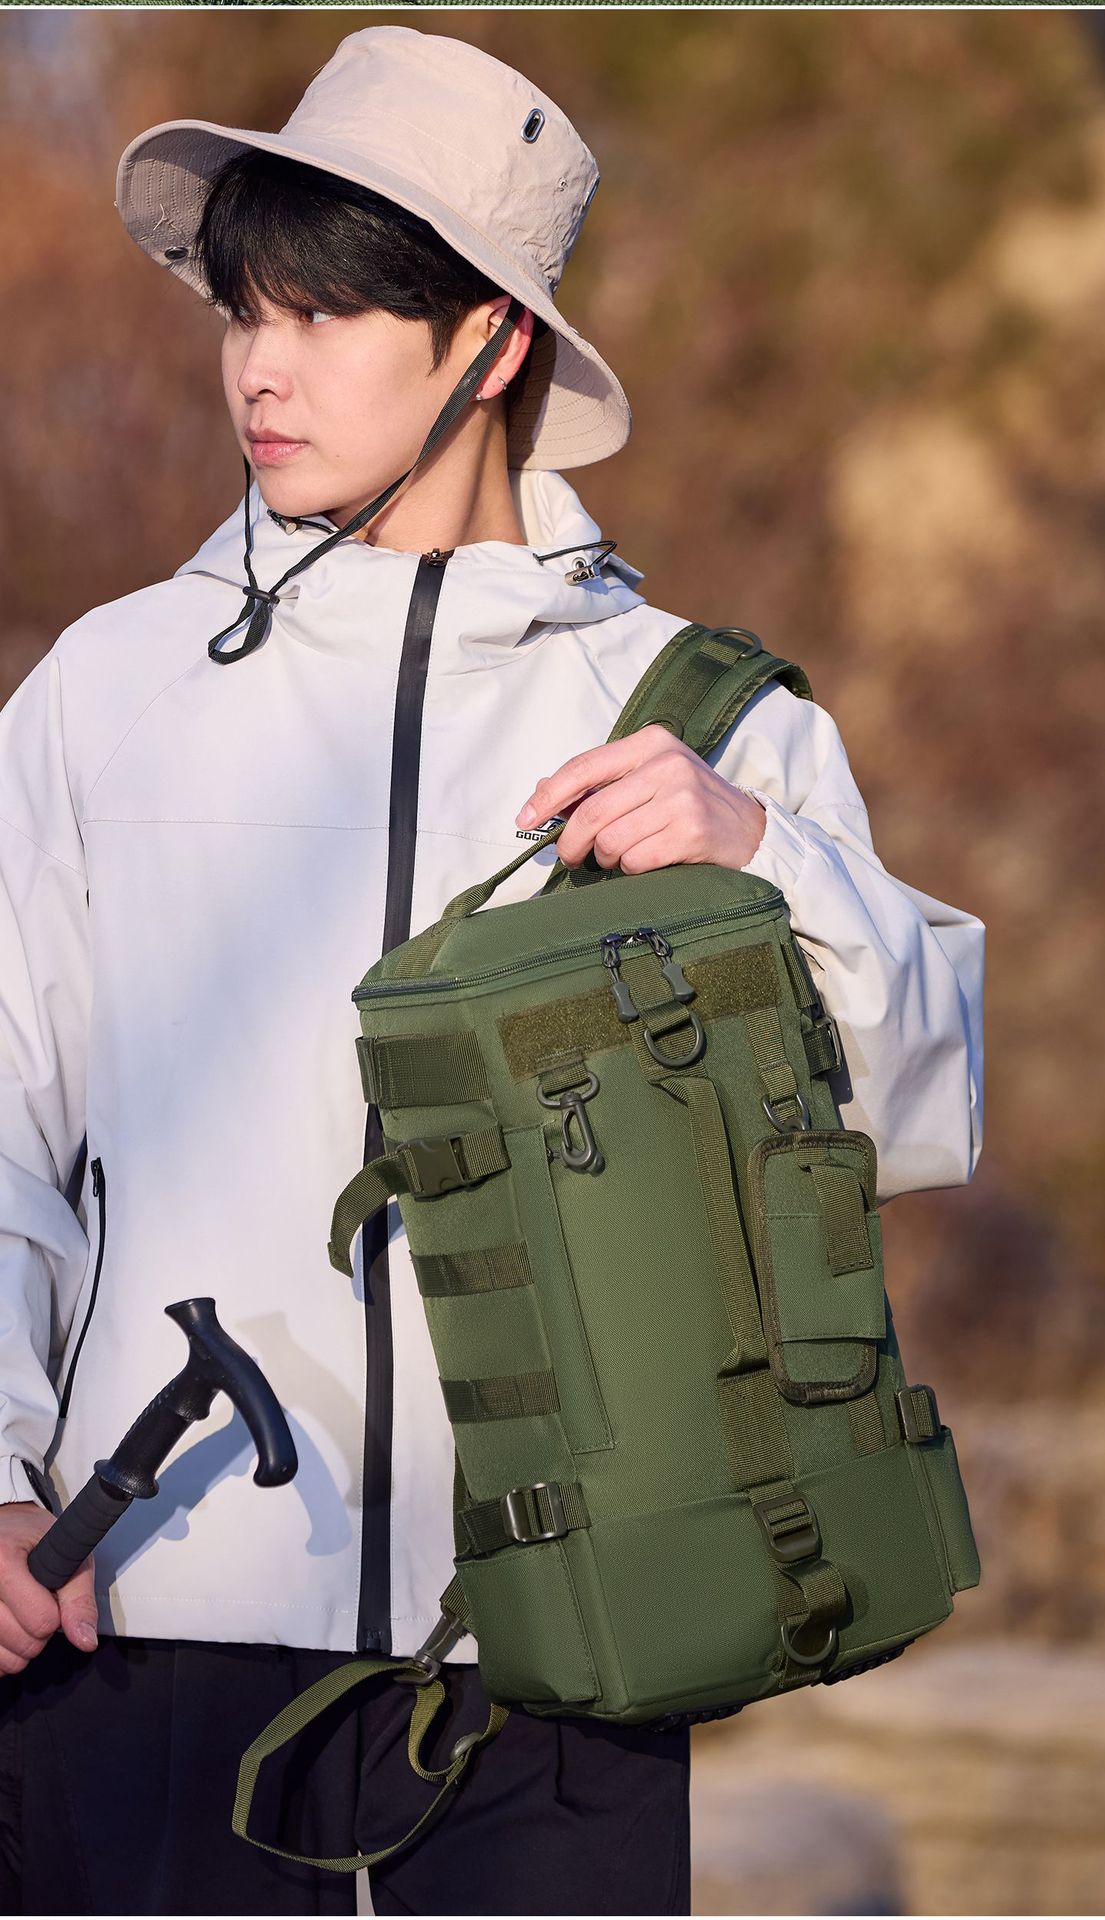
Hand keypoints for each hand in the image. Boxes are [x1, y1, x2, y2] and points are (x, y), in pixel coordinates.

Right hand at [0, 1501, 97, 1673]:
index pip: (42, 1620)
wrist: (3, 1528)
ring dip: (20, 1646)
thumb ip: (79, 1600)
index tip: (51, 1594)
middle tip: (35, 1602)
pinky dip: (3, 1654)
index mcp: (1, 1560)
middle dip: (40, 1631)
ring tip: (19, 1613)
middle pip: (24, 1644)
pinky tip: (5, 1628)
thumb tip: (85, 1641)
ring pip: (6, 1660)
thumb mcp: (67, 1555)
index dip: (57, 1613)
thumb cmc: (33, 1539)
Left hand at [515, 724, 766, 874]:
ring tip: (620, 857)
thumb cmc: (689, 805)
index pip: (583, 767)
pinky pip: (635, 860)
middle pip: (592, 812)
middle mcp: (666, 764)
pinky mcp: (692, 832)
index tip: (525, 819)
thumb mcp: (650, 779)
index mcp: (650, 743)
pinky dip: (631, 868)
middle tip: (571, 857)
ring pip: (610, 841)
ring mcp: (682, 798)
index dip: (548, 796)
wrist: (750, 831)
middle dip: (571, 843)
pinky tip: (646, 862)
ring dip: (606, 859)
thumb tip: (543, 793)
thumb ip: (602, 784)